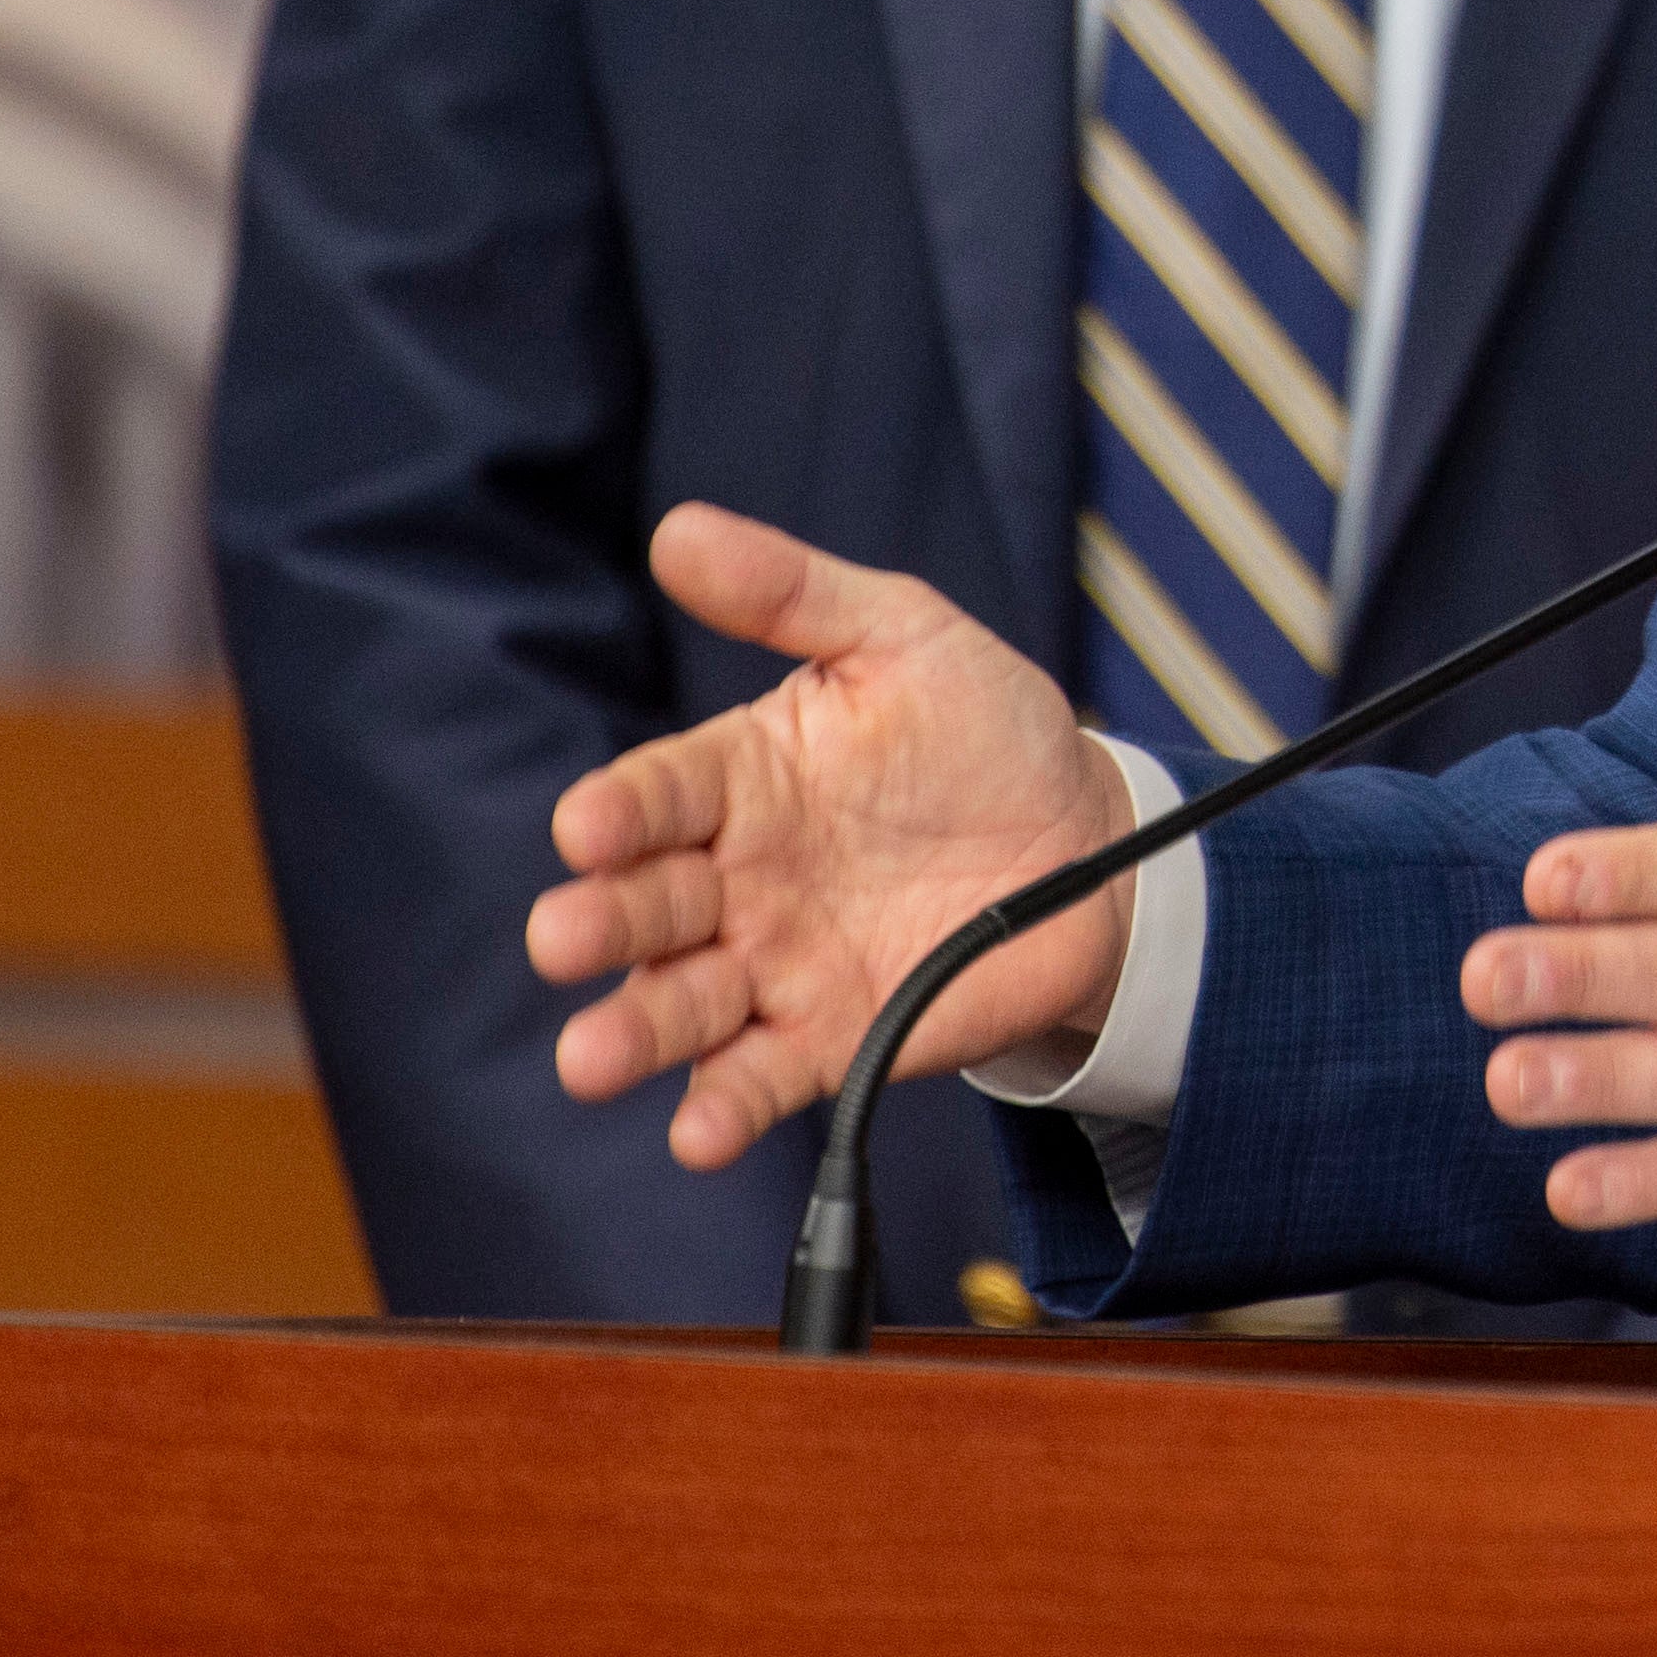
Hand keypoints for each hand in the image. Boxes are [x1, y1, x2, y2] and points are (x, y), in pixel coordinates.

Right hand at [524, 506, 1137, 1170]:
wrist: (1093, 842)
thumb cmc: (986, 732)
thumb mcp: (904, 637)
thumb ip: (794, 594)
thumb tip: (680, 528)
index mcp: (741, 778)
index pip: (657, 795)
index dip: (617, 813)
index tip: (587, 826)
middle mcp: (738, 878)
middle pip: (647, 906)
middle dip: (600, 924)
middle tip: (563, 938)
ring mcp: (777, 963)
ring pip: (681, 1004)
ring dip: (632, 1031)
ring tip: (590, 1057)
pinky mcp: (832, 1036)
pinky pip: (762, 1077)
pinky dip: (723, 1108)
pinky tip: (696, 1127)